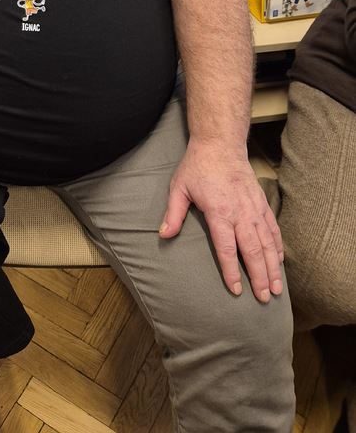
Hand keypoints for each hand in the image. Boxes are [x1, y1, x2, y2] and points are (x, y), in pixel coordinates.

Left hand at [159, 140, 283, 302]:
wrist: (220, 144)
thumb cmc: (197, 166)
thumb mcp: (179, 187)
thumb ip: (173, 213)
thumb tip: (163, 235)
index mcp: (219, 212)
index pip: (227, 248)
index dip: (232, 271)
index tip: (237, 290)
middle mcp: (240, 213)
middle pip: (253, 250)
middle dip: (259, 276)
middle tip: (263, 299)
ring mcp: (254, 208)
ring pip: (267, 243)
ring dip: (273, 267)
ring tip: (275, 289)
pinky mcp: (261, 203)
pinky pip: (273, 229)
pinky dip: (277, 247)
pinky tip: (279, 262)